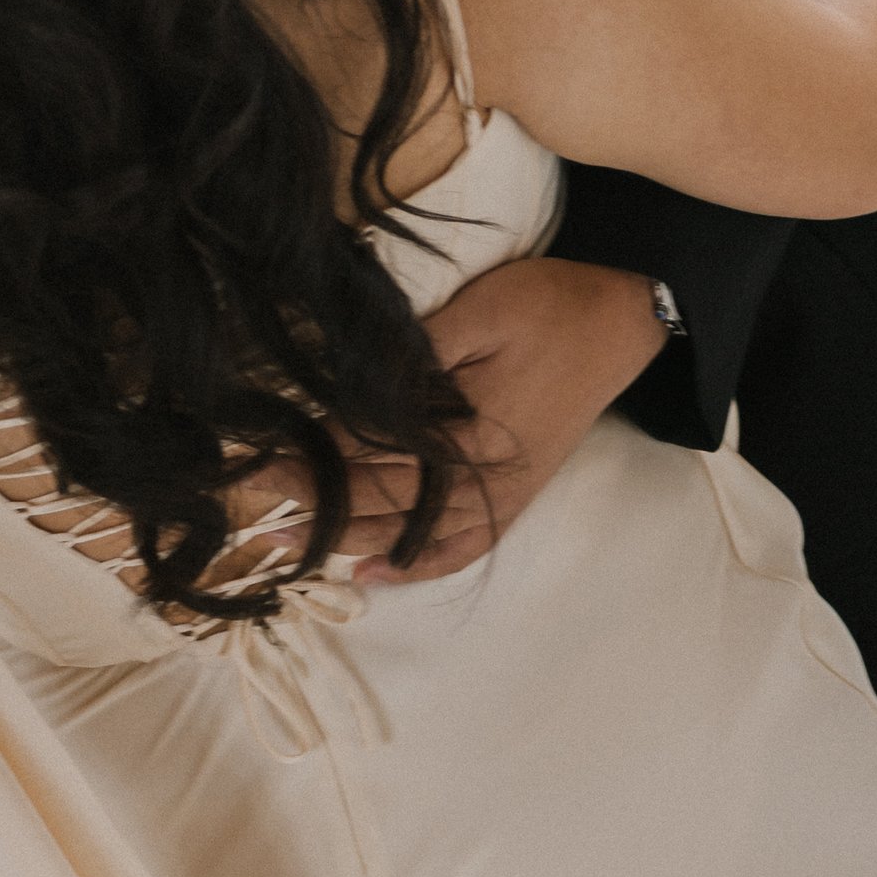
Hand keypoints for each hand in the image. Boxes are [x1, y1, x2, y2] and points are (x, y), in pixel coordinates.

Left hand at [236, 255, 669, 586]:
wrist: (623, 321)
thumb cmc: (549, 306)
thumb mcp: (479, 311)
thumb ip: (414, 356)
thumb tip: (348, 385)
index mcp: (473, 431)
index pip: (373, 455)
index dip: (314, 457)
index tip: (259, 455)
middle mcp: (487, 478)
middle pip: (383, 497)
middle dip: (314, 498)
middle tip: (252, 494)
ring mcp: (504, 493)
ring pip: (414, 531)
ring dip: (348, 536)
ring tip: (289, 541)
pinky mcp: (516, 495)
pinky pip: (463, 545)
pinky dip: (417, 563)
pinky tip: (373, 570)